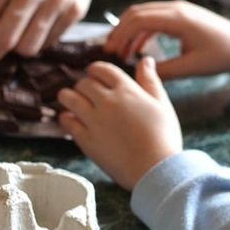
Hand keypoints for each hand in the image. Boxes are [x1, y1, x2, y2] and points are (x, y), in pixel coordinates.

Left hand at [58, 57, 181, 190]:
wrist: (156, 170)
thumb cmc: (164, 138)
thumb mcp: (162, 104)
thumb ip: (150, 80)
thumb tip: (146, 60)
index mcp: (127, 90)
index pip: (102, 69)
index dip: (95, 70)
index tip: (94, 75)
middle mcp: (107, 101)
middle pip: (83, 83)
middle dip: (84, 86)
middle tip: (86, 93)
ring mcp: (94, 120)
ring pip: (68, 98)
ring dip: (68, 97)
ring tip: (71, 102)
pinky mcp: (85, 139)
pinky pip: (66, 121)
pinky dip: (65, 118)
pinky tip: (71, 119)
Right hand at [103, 0, 229, 79]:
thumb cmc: (222, 55)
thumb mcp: (192, 67)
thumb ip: (164, 71)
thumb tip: (140, 74)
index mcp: (178, 19)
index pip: (138, 20)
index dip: (120, 35)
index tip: (110, 52)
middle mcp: (176, 8)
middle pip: (136, 13)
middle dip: (119, 31)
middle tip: (110, 52)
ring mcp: (178, 9)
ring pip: (142, 14)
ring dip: (128, 31)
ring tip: (121, 52)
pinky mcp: (180, 15)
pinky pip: (153, 18)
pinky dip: (141, 31)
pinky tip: (137, 49)